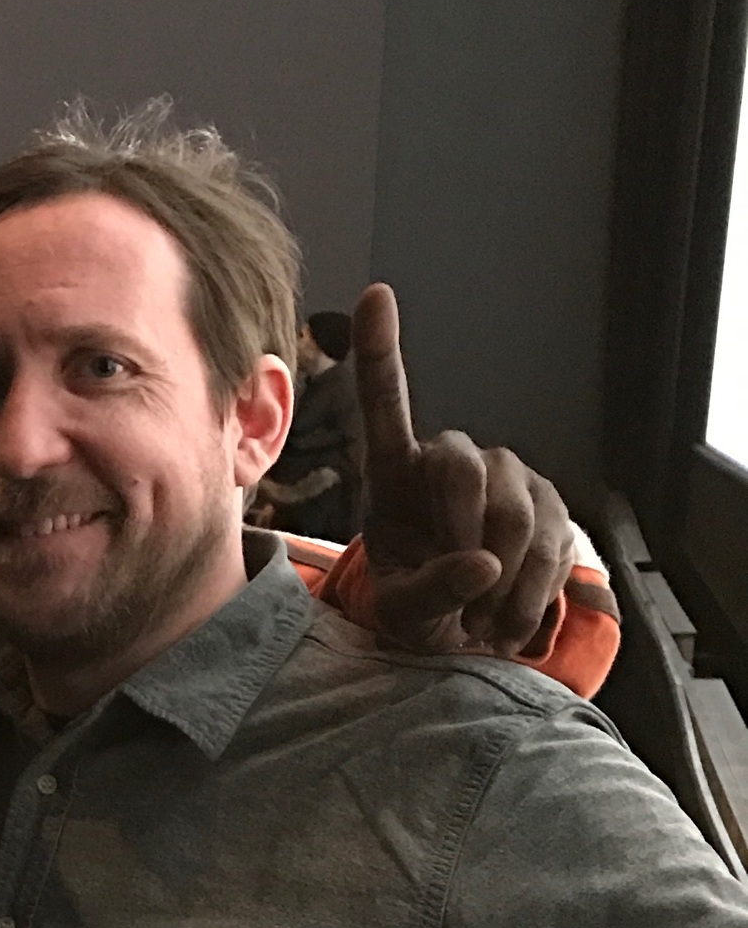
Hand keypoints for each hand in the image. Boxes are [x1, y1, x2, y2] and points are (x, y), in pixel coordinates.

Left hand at [352, 284, 572, 654]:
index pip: (386, 407)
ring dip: (501, 582)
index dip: (381, 353)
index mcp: (394, 475)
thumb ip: (427, 591)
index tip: (375, 294)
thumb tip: (482, 563)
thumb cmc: (417, 608)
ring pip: (515, 514)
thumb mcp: (401, 613)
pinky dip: (531, 594)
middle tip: (458, 603)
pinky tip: (509, 619)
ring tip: (480, 622)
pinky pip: (552, 543)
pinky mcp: (553, 504)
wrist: (468, 632)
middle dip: (463, 539)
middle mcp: (453, 460)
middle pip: (466, 471)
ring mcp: (509, 477)